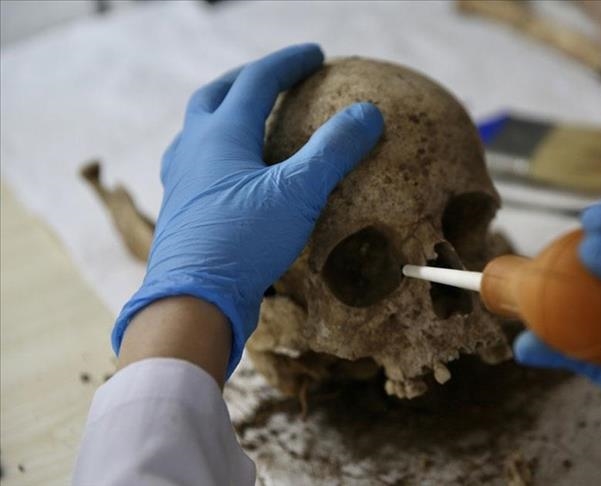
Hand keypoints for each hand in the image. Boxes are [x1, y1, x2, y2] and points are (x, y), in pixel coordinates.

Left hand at [113, 44, 383, 375]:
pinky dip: (217, 155)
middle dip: (245, 80)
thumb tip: (369, 112)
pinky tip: (232, 178)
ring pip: (197, 131)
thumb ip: (333, 150)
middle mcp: (194, 150)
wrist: (193, 301)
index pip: (256, 81)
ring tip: (248, 121)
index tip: (315, 55)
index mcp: (220, 135)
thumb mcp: (298, 192)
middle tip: (273, 78)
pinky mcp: (183, 214)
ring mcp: (182, 182)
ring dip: (223, 115)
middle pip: (214, 96)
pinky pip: (196, 166)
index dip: (287, 63)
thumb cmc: (244, 242)